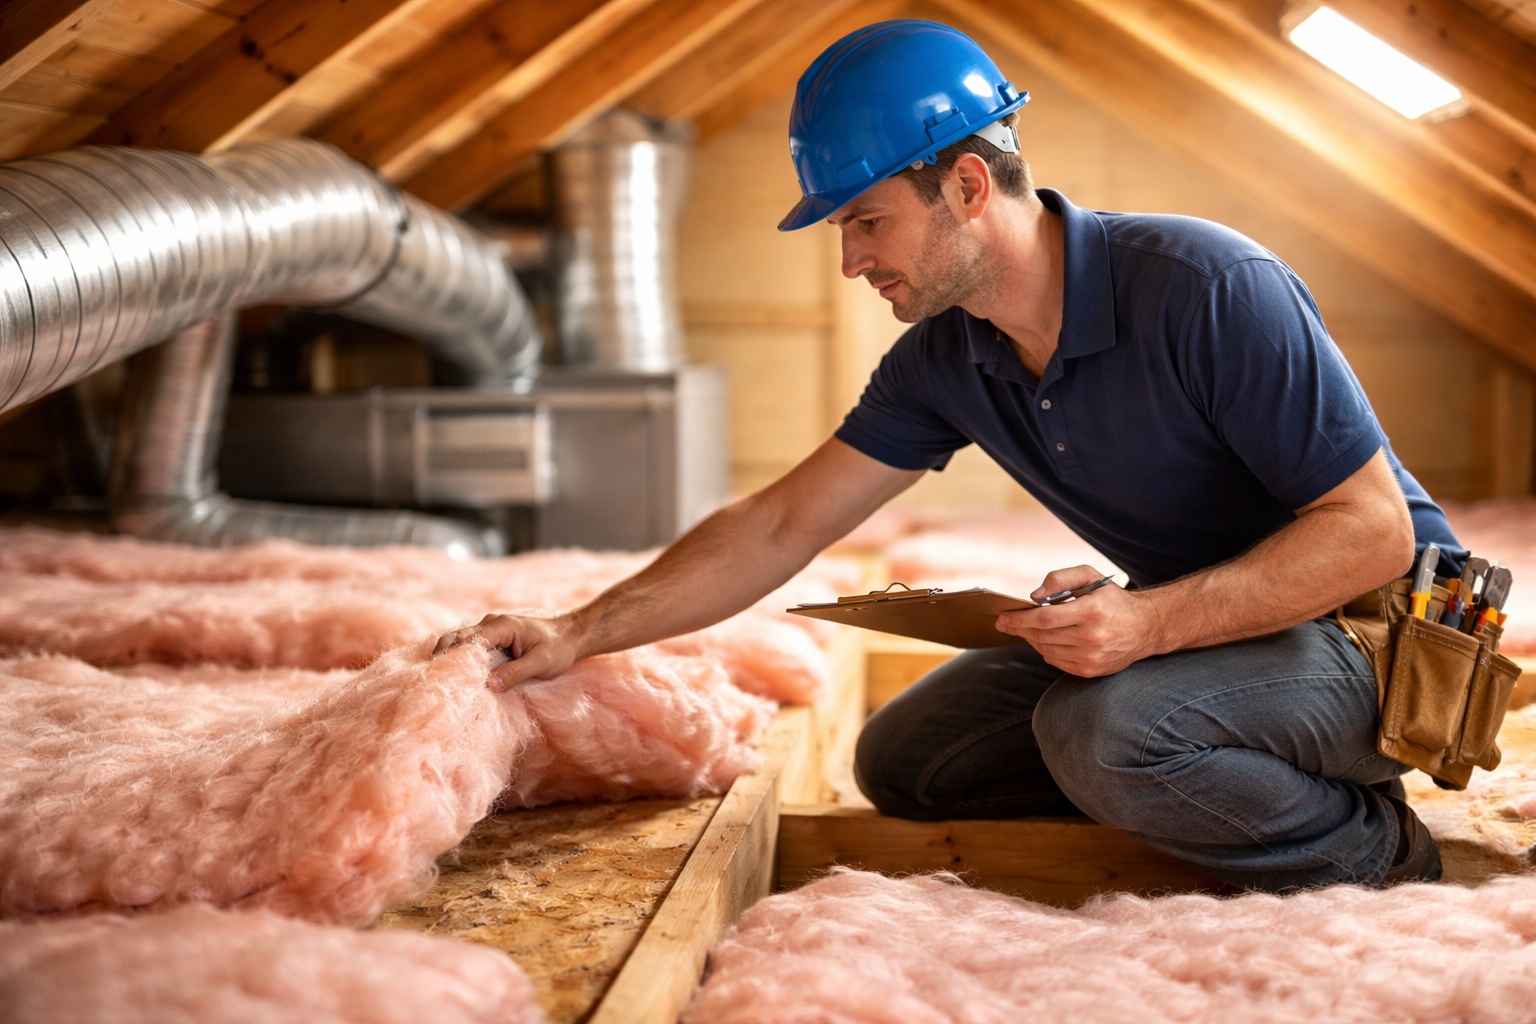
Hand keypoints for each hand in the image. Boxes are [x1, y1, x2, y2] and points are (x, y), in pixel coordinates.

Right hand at [433, 612, 581, 691]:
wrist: (570, 636)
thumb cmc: (558, 648)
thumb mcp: (541, 663)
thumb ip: (516, 673)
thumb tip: (490, 685)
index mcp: (502, 626)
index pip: (469, 641)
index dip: (455, 659)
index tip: (445, 678)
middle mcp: (491, 623)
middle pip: (456, 638)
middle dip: (444, 657)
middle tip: (435, 680)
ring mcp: (489, 628)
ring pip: (459, 641)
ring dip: (449, 657)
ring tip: (440, 679)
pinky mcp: (491, 637)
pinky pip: (469, 646)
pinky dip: (459, 657)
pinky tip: (455, 674)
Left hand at [994, 565, 1160, 677]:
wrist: (1145, 627)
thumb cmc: (1112, 599)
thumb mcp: (1091, 576)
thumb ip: (1060, 578)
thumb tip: (1035, 596)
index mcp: (1092, 611)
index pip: (1046, 618)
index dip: (1020, 618)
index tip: (1003, 615)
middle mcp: (1092, 637)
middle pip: (1042, 635)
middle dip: (1018, 628)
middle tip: (1003, 622)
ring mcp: (1091, 658)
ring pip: (1046, 650)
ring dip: (1030, 639)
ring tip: (1024, 628)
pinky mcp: (1090, 671)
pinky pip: (1056, 661)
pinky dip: (1045, 650)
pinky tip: (1045, 639)